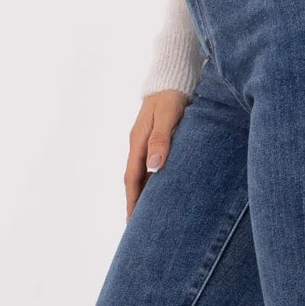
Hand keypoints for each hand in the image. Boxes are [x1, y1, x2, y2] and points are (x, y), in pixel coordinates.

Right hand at [125, 89, 187, 217]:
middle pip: (133, 180)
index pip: (132, 178)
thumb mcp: (168, 115)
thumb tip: (153, 166)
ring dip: (142, 194)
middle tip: (137, 228)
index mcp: (138, 142)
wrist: (172, 78)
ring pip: (141, 174)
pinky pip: (149, 166)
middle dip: (134, 203)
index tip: (132, 221)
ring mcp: (144, 142)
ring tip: (147, 215)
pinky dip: (150, 182)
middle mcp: (138, 144)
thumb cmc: (172, 96)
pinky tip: (158, 190)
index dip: (132, 200)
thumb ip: (161, 139)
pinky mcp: (153, 140)